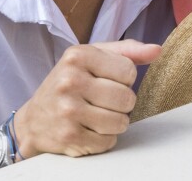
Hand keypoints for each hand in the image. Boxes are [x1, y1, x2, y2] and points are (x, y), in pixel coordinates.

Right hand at [13, 40, 160, 158]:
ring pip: (121, 122)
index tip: (109, 79)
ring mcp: (68, 110)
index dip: (125, 78)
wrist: (34, 119)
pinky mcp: (69, 136)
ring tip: (100, 114)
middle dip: (123, 102)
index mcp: (78, 55)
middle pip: (127, 98)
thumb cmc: (71, 81)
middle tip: (106, 100)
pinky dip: (105, 138)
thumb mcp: (94, 56)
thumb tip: (156, 50)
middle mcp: (70, 80)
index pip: (129, 70)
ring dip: (116, 122)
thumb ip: (127, 51)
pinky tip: (90, 128)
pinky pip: (108, 142)